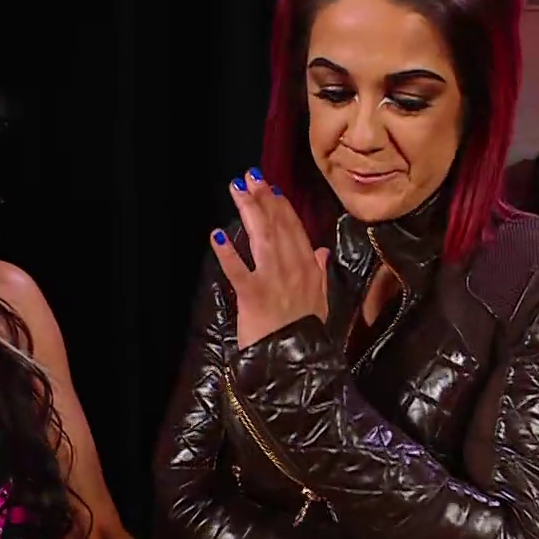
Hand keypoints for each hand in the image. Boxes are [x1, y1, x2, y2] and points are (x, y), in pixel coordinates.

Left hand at [211, 169, 329, 348]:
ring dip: (248, 212)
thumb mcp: (320, 300)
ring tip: (237, 191)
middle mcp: (292, 268)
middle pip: (276, 226)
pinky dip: (227, 254)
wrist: (297, 362)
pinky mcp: (253, 296)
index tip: (270, 187)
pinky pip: (238, 271)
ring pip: (260, 238)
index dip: (281, 206)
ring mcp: (272, 280)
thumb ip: (319, 272)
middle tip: (249, 177)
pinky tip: (216, 236)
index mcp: (308, 268)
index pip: (294, 229)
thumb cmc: (306, 333)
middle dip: (262, 199)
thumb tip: (321, 250)